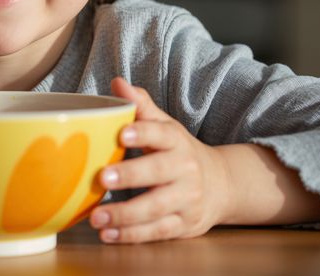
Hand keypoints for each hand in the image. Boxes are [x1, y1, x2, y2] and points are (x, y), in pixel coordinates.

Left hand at [89, 77, 232, 242]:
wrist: (222, 185)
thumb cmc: (179, 152)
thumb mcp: (165, 126)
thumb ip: (141, 106)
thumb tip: (117, 83)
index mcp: (176, 141)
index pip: (161, 134)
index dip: (143, 133)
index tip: (122, 134)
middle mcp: (185, 170)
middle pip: (159, 172)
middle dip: (131, 176)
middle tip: (103, 178)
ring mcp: (186, 199)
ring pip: (156, 208)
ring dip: (125, 214)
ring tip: (96, 217)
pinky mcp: (183, 225)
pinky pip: (157, 232)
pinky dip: (132, 235)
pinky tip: (108, 234)